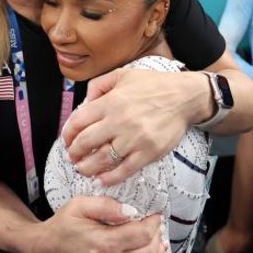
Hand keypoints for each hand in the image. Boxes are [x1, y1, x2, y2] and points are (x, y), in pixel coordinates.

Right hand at [29, 195, 166, 252]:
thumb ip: (107, 205)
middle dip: (157, 239)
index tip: (154, 218)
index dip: (153, 224)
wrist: (47, 250)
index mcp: (104, 243)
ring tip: (156, 249)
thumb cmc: (65, 225)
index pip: (144, 235)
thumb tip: (132, 212)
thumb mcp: (80, 205)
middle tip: (154, 231)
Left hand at [63, 67, 202, 185]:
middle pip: (86, 143)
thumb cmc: (154, 85)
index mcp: (110, 102)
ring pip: (102, 159)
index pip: (78, 122)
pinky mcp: (148, 152)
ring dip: (87, 168)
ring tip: (83, 169)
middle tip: (73, 157)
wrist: (184, 97)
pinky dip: (110, 178)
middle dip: (74, 153)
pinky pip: (124, 170)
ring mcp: (134, 138)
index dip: (68, 134)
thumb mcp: (122, 74)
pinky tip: (102, 179)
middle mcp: (119, 121)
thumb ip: (99, 85)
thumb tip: (85, 102)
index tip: (67, 140)